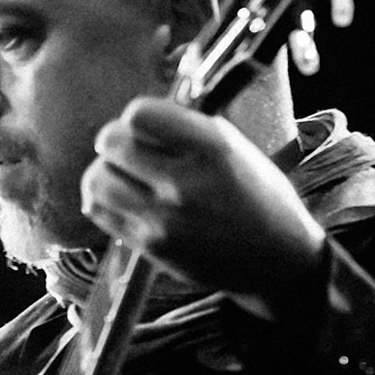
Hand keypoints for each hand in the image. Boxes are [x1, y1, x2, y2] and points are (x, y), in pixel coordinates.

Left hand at [82, 99, 324, 317]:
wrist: (277, 260)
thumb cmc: (258, 197)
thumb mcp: (237, 149)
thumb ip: (187, 129)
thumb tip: (138, 116)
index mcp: (212, 149)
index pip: (139, 114)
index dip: (136, 115)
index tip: (144, 125)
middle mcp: (185, 183)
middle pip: (111, 144)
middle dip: (115, 140)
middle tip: (127, 148)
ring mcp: (165, 218)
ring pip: (97, 179)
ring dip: (104, 171)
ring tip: (122, 174)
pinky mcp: (151, 246)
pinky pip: (100, 210)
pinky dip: (103, 198)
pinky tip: (121, 197)